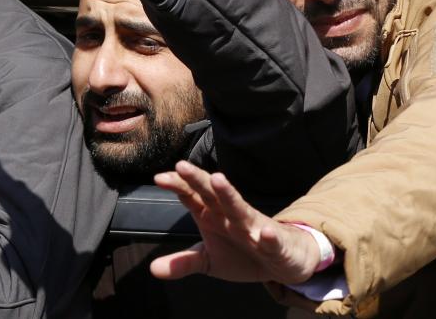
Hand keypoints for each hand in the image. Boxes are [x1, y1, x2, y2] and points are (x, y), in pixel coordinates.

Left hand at [151, 161, 320, 285]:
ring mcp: (253, 227)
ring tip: (217, 180)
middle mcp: (231, 216)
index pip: (193, 196)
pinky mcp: (275, 244)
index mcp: (213, 215)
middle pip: (212, 194)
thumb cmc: (242, 254)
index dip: (178, 186)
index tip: (159, 178)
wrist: (282, 261)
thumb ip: (183, 262)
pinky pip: (272, 240)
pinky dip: (269, 237)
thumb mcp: (209, 261)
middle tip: (182, 166)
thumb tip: (153, 269)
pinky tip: (265, 234)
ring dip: (229, 195)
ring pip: (240, 208)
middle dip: (198, 179)